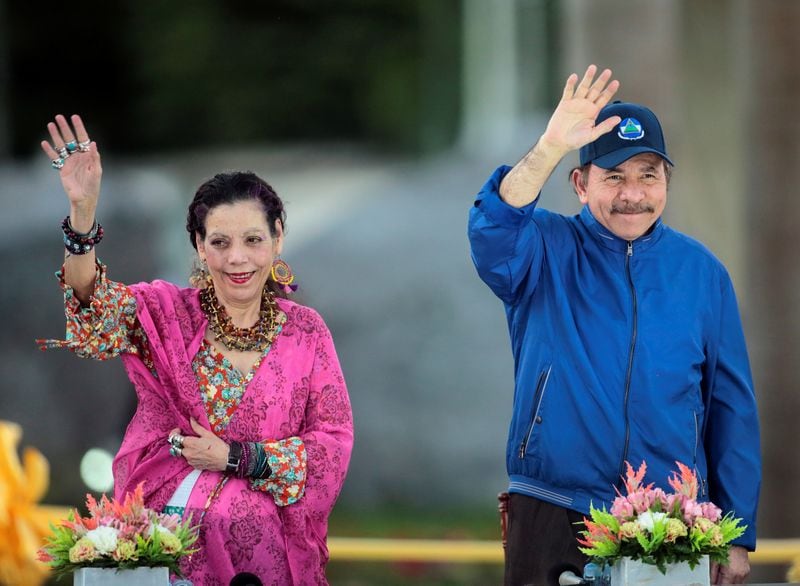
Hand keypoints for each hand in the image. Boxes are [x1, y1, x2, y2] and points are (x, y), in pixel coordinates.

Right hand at [40, 114, 101, 229]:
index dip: (79, 127)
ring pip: (61, 145)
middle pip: (70, 138)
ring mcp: (69, 161)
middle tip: (58, 117)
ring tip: (50, 124)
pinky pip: (54, 157)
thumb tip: (93, 143)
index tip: (74, 117)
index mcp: (88, 155)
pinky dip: (49, 150)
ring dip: (55, 135)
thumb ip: (94, 157)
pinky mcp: (62, 168)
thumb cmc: (93, 185)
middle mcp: (78, 155)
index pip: (83, 138)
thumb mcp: (96, 171)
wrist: (84, 198)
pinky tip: (44, 142)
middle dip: (65, 127)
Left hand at [169, 418, 229, 472]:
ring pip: (184, 453)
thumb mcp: (207, 434)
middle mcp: (187, 453)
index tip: (179, 430)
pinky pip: (190, 459)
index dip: (175, 433)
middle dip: (182, 442)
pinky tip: (201, 453)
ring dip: (188, 449)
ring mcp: (190, 461)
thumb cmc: (218, 446)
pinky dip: (193, 455)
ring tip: (198, 446)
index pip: (174, 438)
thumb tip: (191, 419)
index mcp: (189, 443)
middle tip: (191, 438)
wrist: (226, 459)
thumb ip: (196, 427)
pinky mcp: (194, 466)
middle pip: (178, 446)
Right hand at [540, 64, 620, 156]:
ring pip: (583, 88)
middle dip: (601, 81)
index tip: (616, 82)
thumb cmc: (575, 141)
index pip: (603, 99)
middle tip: (608, 71)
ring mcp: (575, 103)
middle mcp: (585, 105)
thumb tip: (618, 119)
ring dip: (587, 78)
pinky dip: (571, 84)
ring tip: (593, 67)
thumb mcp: (592, 135)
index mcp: (593, 112)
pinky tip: (574, 77)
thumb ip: (604, 126)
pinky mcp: (564, 103)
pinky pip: (568, 92)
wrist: (558, 142)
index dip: (609, 91)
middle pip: (595, 90)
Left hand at [711, 545, 749, 583]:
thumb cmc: (724, 546)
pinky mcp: (747, 571)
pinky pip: (739, 579)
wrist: (737, 539)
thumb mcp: (714, 559)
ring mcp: (745, 574)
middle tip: (715, 580)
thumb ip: (712, 573)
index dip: (716, 585)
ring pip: (735, 584)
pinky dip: (733, 578)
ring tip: (721, 576)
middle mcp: (740, 575)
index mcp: (731, 572)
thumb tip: (710, 581)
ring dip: (728, 582)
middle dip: (722, 583)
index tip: (712, 583)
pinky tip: (727, 574)